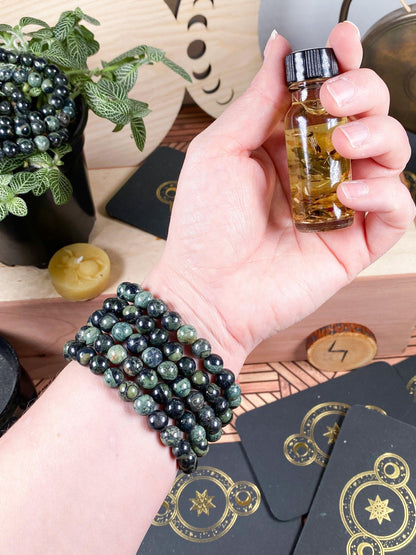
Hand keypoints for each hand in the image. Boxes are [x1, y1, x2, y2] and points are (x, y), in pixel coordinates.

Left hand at [145, 22, 414, 369]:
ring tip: (343, 144)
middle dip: (364, 94)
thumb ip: (258, 101)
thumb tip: (280, 50)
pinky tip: (349, 193)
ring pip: (392, 156)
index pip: (328, 95)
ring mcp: (340, 206)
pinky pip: (397, 210)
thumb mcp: (221, 151)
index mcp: (286, 145)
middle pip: (369, 117)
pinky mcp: (355, 242)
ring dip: (379, 136)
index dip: (342, 64)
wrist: (207, 291)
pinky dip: (385, 193)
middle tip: (335, 99)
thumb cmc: (205, 227)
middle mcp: (318, 171)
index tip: (342, 41)